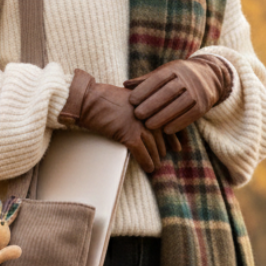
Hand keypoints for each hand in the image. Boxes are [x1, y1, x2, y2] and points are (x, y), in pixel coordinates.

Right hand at [57, 69, 177, 173]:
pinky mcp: (129, 135)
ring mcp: (139, 124)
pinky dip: (147, 163)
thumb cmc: (103, 98)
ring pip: (154, 146)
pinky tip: (149, 169)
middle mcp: (147, 112)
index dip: (173, 136)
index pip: (168, 120)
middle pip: (162, 135)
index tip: (177, 145)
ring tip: (156, 165)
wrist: (88, 100)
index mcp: (148, 102)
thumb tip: (145, 120)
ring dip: (156, 158)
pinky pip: (142, 153)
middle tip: (164, 156)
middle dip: (163, 148)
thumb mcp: (127, 97)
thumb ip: (139, 106)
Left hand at [124, 55, 233, 133]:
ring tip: (149, 125)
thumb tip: (124, 84)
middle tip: (138, 115)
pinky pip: (191, 115)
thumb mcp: (164, 74)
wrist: (209, 77)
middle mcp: (188, 78)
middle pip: (169, 92)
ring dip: (164, 116)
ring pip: (180, 104)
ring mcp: (197, 91)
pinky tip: (166, 131)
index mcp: (175, 68)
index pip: (158, 78)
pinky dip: (179, 123)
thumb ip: (146, 81)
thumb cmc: (178, 77)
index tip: (131, 100)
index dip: (144, 89)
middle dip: (152, 104)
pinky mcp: (204, 105)